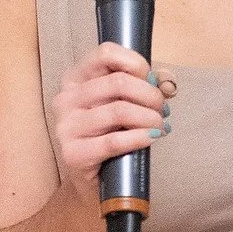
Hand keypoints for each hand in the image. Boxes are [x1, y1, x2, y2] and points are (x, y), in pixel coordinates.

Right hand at [48, 42, 176, 208]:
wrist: (96, 178)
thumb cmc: (112, 133)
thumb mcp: (126, 102)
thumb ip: (147, 85)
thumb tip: (166, 83)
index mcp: (75, 78)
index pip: (105, 53)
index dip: (137, 64)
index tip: (153, 80)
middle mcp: (66, 98)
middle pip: (119, 82)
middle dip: (151, 95)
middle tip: (163, 110)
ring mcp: (66, 126)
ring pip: (120, 111)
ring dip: (150, 118)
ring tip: (160, 126)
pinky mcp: (73, 153)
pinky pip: (115, 141)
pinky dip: (141, 137)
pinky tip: (152, 138)